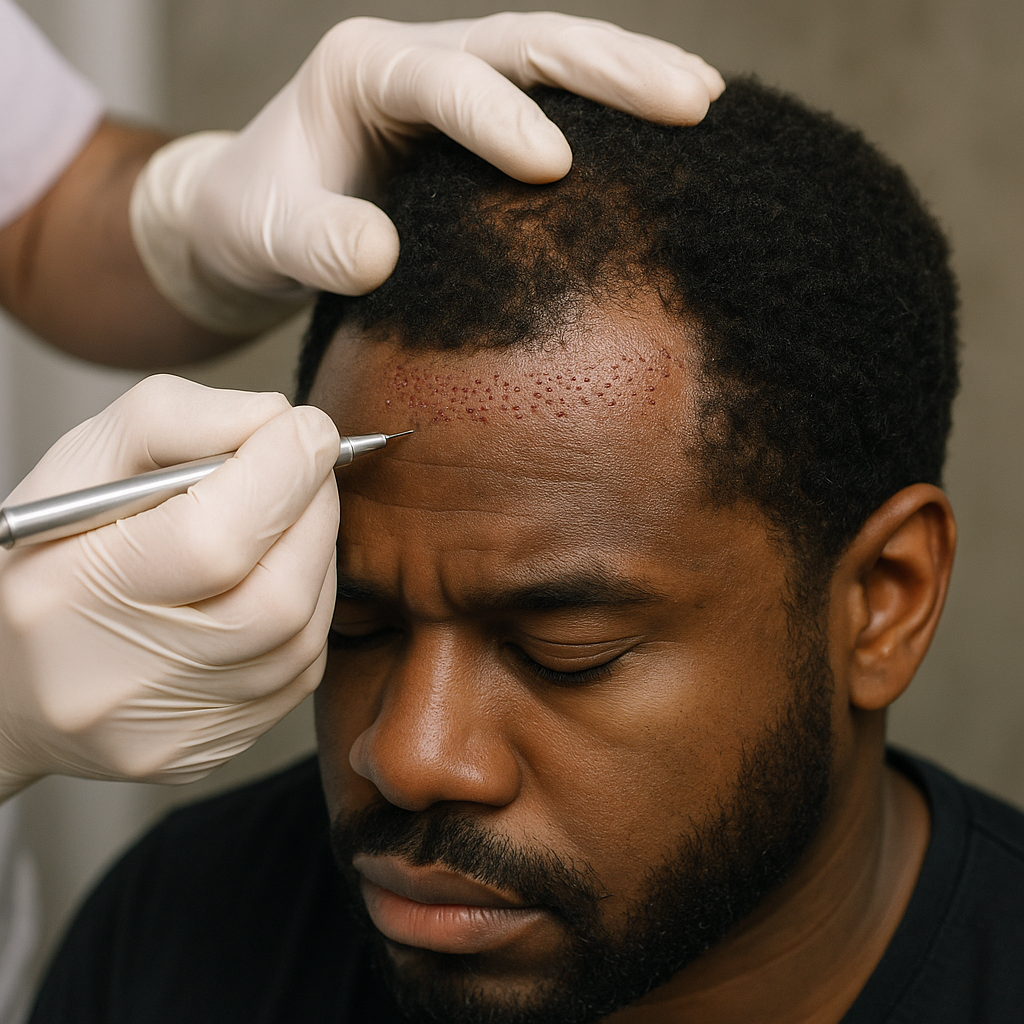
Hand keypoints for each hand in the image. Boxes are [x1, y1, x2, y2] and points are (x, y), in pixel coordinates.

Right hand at [0, 375, 339, 799]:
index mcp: (70, 597)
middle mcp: (121, 680)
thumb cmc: (43, 557)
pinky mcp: (209, 748)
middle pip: (277, 595)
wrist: (5, 679)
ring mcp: (171, 730)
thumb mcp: (81, 462)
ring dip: (318, 555)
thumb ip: (178, 421)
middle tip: (308, 466)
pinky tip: (276, 574)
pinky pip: (299, 670)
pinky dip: (307, 606)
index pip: (213, 538)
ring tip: (288, 515)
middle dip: (314, 510)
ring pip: (302, 633)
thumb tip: (278, 420)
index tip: (308, 428)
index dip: (283, 472)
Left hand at [130, 12, 722, 332]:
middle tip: (690, 100)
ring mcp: (455, 86)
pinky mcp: (480, 127)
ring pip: (555, 58)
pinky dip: (613, 110)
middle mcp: (418, 62)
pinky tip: (668, 126)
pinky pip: (556, 102)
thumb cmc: (254, 222)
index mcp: (363, 70)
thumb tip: (379, 256)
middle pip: (526, 42)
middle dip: (609, 68)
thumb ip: (314, 243)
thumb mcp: (266, 236)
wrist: (252, 219)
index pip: (444, 79)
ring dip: (630, 73)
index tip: (552, 166)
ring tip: (704, 98)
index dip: (497, 117)